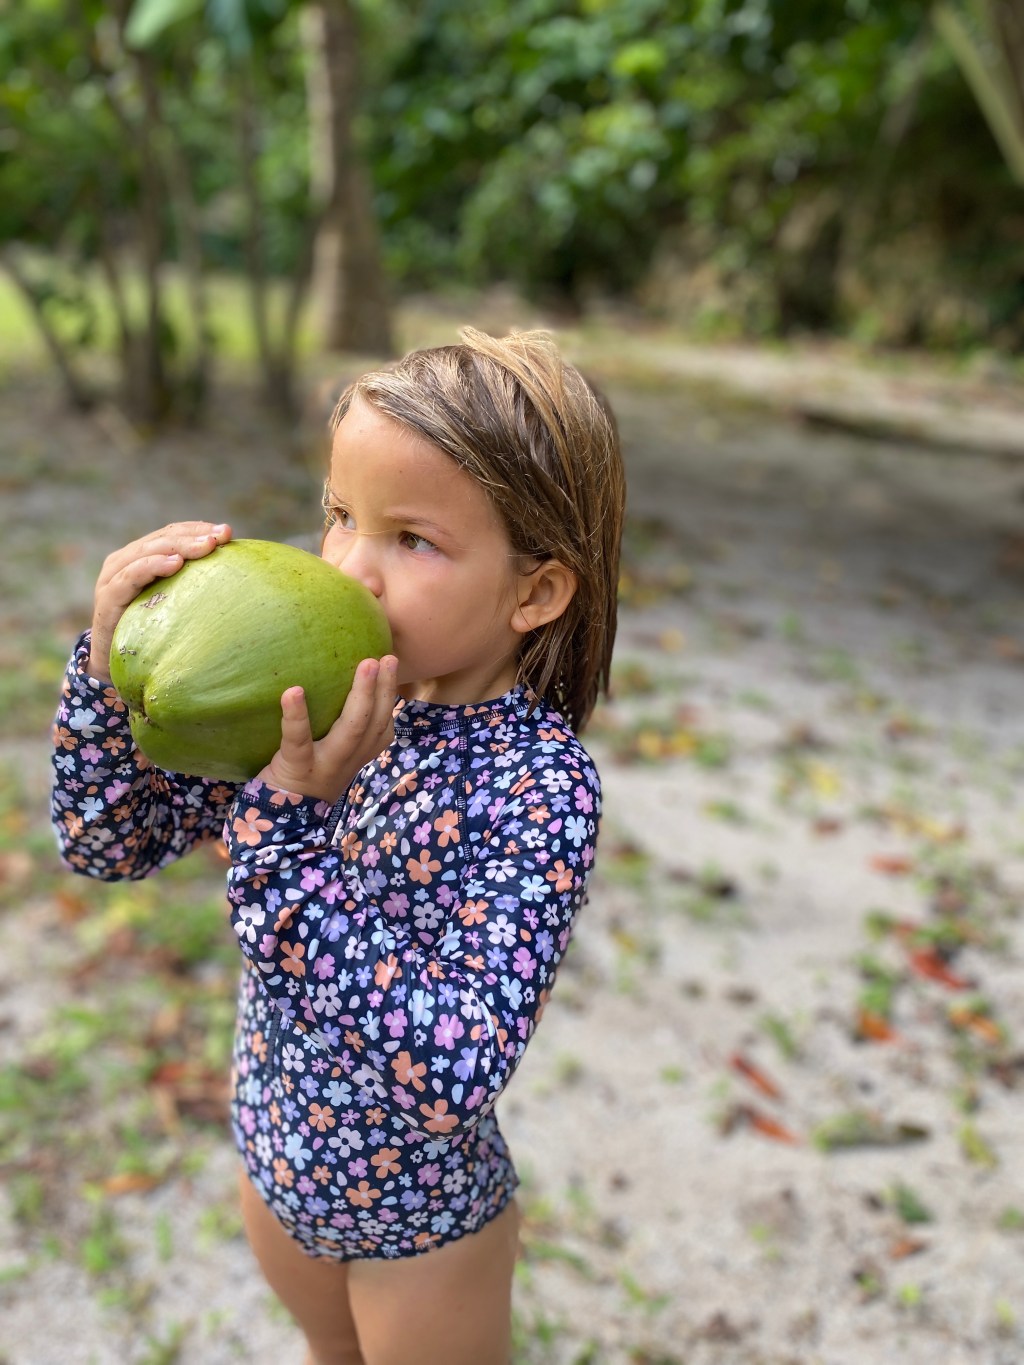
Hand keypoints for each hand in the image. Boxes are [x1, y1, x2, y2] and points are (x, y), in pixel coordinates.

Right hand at [87, 521, 232, 681]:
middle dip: (195, 535)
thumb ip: (190, 585)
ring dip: (180, 546)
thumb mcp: (172, 603)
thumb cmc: (148, 632)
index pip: (171, 533)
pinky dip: (153, 566)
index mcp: (140, 556)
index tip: (227, 532)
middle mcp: (124, 561)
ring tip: (207, 545)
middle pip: (163, 538)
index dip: (198, 529)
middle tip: (223, 536)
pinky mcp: (108, 597)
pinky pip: (130, 576)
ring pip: (148, 551)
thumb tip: (235, 576)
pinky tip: (176, 564)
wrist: (112, 664)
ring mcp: (112, 577)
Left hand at [257, 655, 398, 802]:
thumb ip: (342, 728)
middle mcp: (350, 759)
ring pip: (352, 730)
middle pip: (374, 724)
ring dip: (362, 696)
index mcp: (359, 755)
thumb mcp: (332, 756)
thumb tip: (333, 680)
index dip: (389, 694)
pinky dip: (296, 715)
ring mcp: (326, 765)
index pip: (383, 725)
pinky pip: (298, 740)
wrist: (282, 822)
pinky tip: (294, 691)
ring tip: (365, 664)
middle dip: (384, 689)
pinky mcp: (297, 767)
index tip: (390, 662)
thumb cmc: (306, 776)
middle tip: (386, 658)